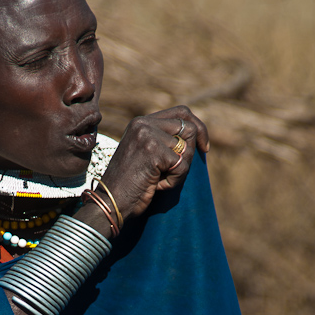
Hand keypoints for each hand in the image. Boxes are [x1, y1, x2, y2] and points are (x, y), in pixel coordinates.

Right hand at [99, 105, 209, 221]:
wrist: (110, 202)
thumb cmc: (129, 184)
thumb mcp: (145, 154)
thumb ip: (163, 140)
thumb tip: (196, 134)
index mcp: (140, 122)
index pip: (181, 112)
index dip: (198, 128)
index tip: (204, 148)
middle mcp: (143, 124)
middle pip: (189, 128)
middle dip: (191, 152)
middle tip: (177, 171)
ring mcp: (148, 136)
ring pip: (187, 149)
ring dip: (179, 170)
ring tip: (158, 180)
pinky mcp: (154, 152)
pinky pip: (182, 165)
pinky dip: (174, 181)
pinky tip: (156, 186)